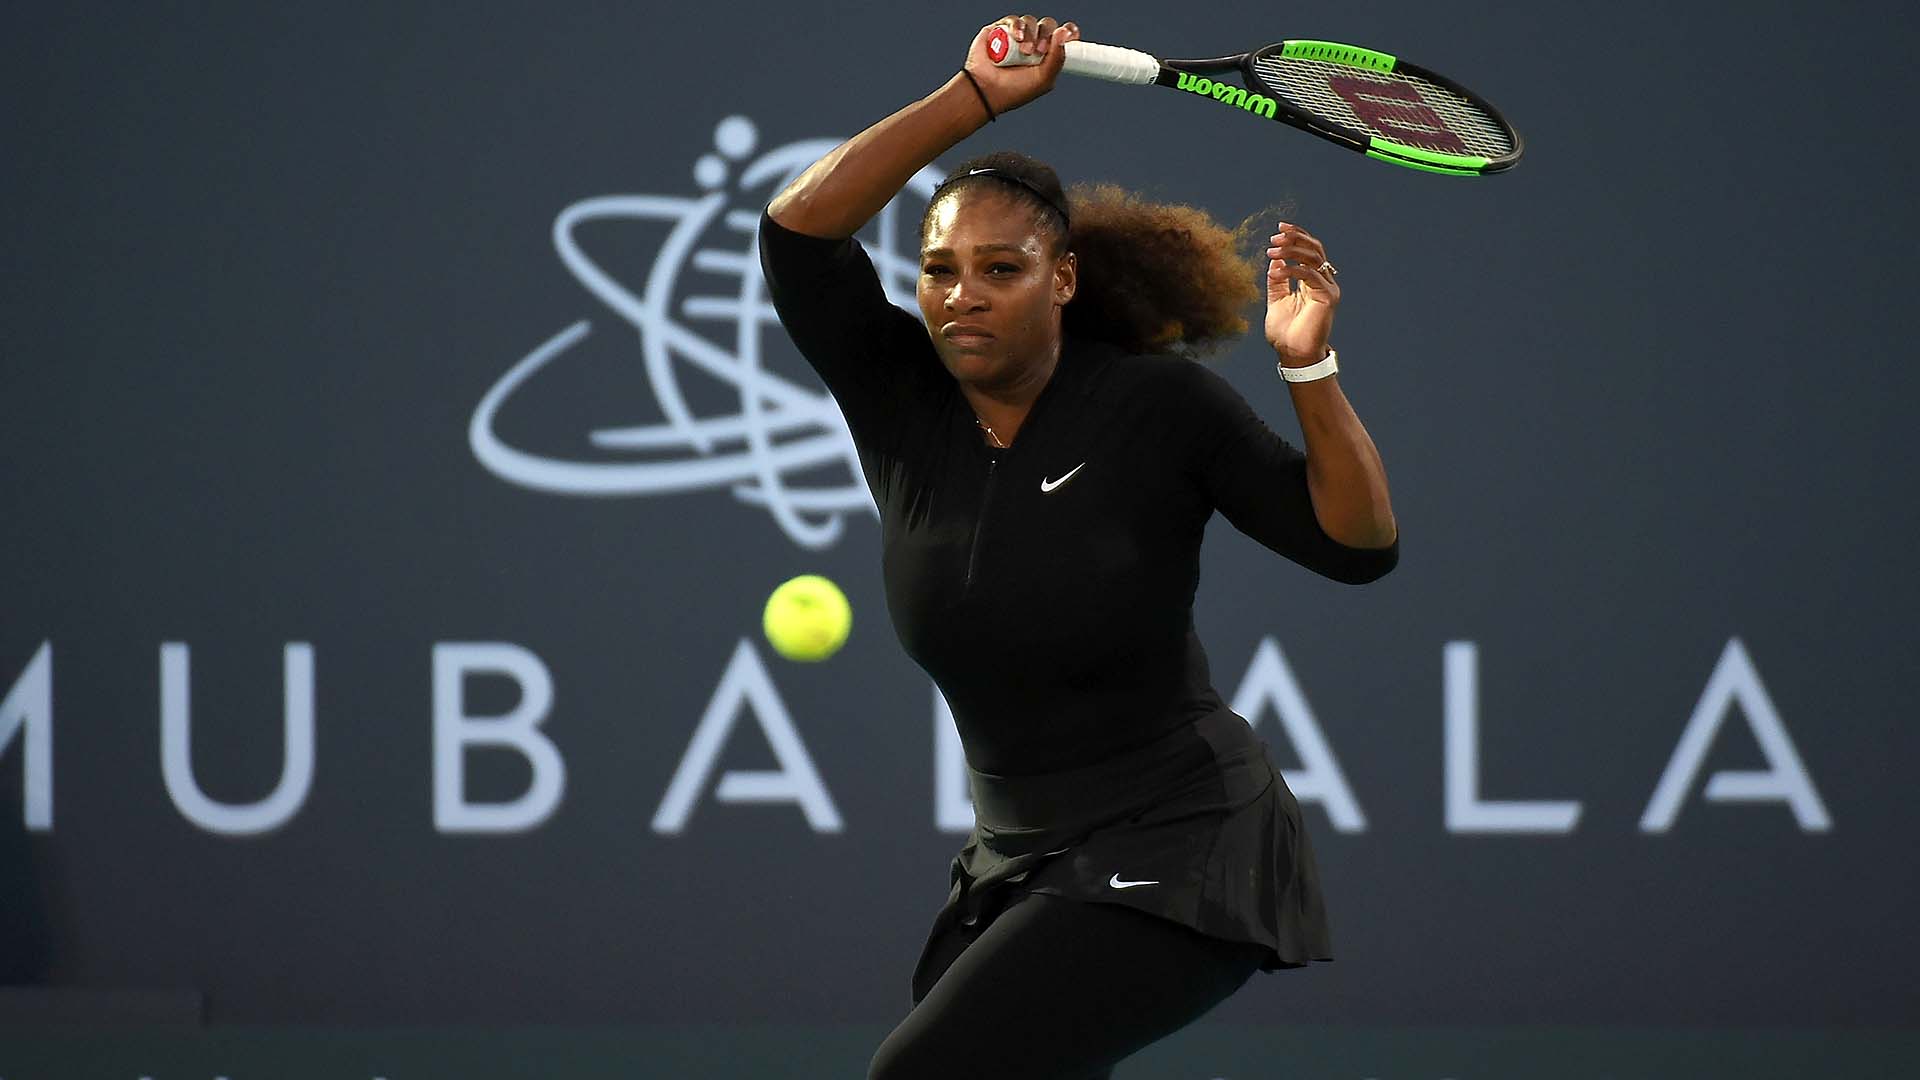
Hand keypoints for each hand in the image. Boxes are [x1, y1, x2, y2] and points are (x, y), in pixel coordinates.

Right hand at [963, 15, 1081, 115]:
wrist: (987, 91)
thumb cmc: (1014, 90)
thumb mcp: (1044, 79)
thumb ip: (1058, 58)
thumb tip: (1064, 32)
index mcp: (1046, 56)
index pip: (1062, 37)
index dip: (1068, 32)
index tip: (1071, 34)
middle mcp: (1033, 43)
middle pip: (1048, 25)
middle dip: (1046, 35)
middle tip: (1039, 51)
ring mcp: (1016, 36)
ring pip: (1031, 21)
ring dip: (1031, 34)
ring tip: (1024, 51)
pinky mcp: (1000, 30)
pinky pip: (1013, 19)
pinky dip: (1017, 27)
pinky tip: (1017, 38)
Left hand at [1264, 221, 1340, 365]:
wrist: (1293, 354)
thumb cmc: (1285, 332)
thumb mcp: (1276, 299)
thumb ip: (1278, 279)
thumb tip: (1276, 257)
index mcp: (1312, 281)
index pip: (1309, 250)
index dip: (1297, 235)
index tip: (1279, 227)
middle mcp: (1323, 282)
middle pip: (1315, 248)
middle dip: (1295, 238)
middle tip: (1275, 236)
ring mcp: (1328, 288)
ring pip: (1313, 257)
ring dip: (1292, 250)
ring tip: (1272, 250)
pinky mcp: (1328, 297)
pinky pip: (1310, 275)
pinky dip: (1291, 270)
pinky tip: (1275, 272)